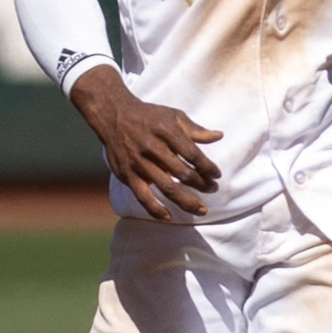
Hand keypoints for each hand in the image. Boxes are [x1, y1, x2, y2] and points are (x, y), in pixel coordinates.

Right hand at [72, 68, 222, 222]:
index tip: (216, 174)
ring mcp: (139, 163)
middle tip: (213, 189)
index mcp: (166, 131)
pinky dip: (155, 209)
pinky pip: (143, 196)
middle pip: (183, 173)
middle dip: (201, 184)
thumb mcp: (173, 116)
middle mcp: (152, 147)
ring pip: (166, 187)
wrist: (113, 115)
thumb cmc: (148, 116)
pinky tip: (168, 217)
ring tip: (201, 209)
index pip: (193, 154)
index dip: (207, 167)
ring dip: (186, 201)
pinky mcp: (127, 174)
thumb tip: (218, 136)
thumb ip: (195, 129)